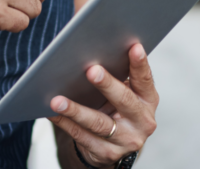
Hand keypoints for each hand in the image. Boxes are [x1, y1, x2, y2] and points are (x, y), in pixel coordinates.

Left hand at [50, 43, 158, 167]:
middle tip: (91, 70)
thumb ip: (118, 72)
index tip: (134, 47)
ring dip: (76, 110)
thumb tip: (92, 45)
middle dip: (106, 85)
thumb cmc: (118, 106)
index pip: (145, 79)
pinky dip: (65, 123)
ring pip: (98, 123)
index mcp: (148, 100)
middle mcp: (142, 121)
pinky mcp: (106, 153)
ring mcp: (125, 140)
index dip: (140, 64)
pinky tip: (51, 113)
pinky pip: (81, 136)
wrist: (117, 144)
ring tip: (57, 100)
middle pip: (124, 100)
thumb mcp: (127, 91)